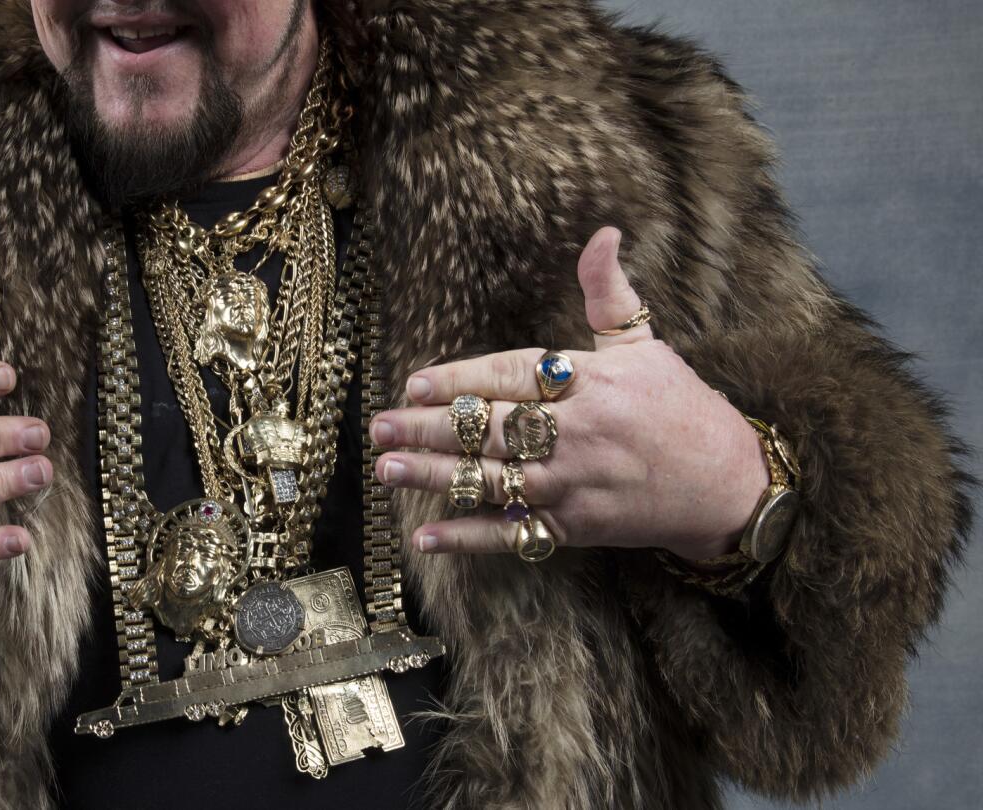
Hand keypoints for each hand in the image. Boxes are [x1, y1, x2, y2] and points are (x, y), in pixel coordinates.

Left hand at [369, 227, 767, 559]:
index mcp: (593, 383)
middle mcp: (580, 434)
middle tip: (379, 426)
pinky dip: (468, 538)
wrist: (730, 485)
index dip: (463, 380)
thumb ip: (609, 293)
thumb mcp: (647, 344)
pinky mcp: (576, 528)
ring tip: (387, 469)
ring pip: (494, 481)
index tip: (415, 383)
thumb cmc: (681, 408)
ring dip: (435, 477)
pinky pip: (513, 534)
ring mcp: (575, 485)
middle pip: (494, 430)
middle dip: (432, 429)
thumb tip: (603, 233)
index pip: (515, 377)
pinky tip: (425, 535)